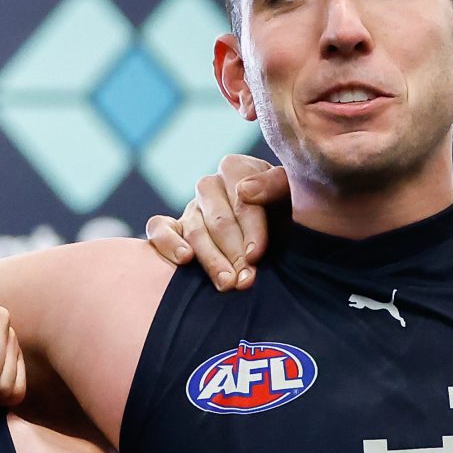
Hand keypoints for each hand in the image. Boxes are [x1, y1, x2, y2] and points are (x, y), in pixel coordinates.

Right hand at [143, 154, 286, 290]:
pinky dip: (167, 243)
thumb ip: (276, 186)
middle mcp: (210, 185)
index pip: (240, 198)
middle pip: (217, 220)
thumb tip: (244, 191)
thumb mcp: (293, 197)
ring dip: (211, 260)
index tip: (256, 254)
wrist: (281, 235)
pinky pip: (159, 229)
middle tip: (246, 279)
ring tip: (227, 284)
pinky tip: (184, 260)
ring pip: (194, 231)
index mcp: (237, 169)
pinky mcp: (174, 226)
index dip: (250, 228)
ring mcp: (191, 207)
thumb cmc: (289, 214)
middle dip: (233, 252)